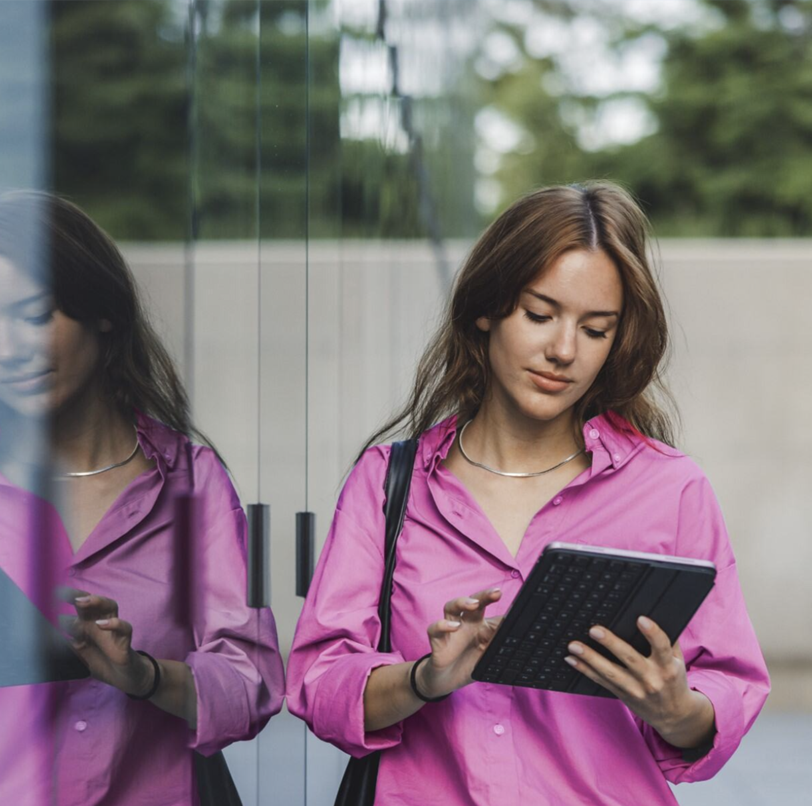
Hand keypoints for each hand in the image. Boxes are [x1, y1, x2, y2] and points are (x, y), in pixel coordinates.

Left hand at [58, 587, 154, 696]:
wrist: (123, 677)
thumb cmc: (100, 662)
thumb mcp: (76, 656)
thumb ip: (64, 648)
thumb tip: (45, 640)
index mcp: (86, 626)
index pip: (77, 609)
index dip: (66, 602)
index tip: (51, 595)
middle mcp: (99, 623)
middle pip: (92, 603)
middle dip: (79, 596)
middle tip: (65, 595)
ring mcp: (112, 630)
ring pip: (110, 606)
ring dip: (97, 601)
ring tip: (83, 601)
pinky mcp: (124, 641)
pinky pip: (124, 628)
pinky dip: (115, 624)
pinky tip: (102, 624)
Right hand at [416, 587, 502, 698]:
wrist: (446, 681)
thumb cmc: (469, 662)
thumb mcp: (489, 654)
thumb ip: (501, 640)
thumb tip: (522, 630)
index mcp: (479, 623)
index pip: (488, 607)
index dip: (496, 599)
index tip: (505, 594)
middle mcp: (465, 623)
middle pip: (472, 602)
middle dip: (483, 595)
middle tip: (496, 593)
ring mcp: (450, 630)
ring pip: (450, 607)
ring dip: (461, 602)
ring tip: (473, 604)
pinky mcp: (438, 641)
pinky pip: (435, 629)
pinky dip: (442, 625)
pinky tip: (454, 627)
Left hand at [564, 616, 714, 747]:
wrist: (674, 716)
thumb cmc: (674, 679)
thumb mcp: (678, 661)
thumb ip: (668, 641)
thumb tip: (655, 613)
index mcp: (668, 666)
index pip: (662, 647)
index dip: (653, 633)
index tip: (641, 619)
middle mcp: (652, 678)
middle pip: (630, 659)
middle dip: (611, 644)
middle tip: (594, 630)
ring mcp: (636, 689)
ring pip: (610, 673)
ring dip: (590, 658)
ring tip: (574, 646)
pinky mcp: (623, 695)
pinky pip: (601, 681)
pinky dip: (585, 670)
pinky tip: (571, 659)